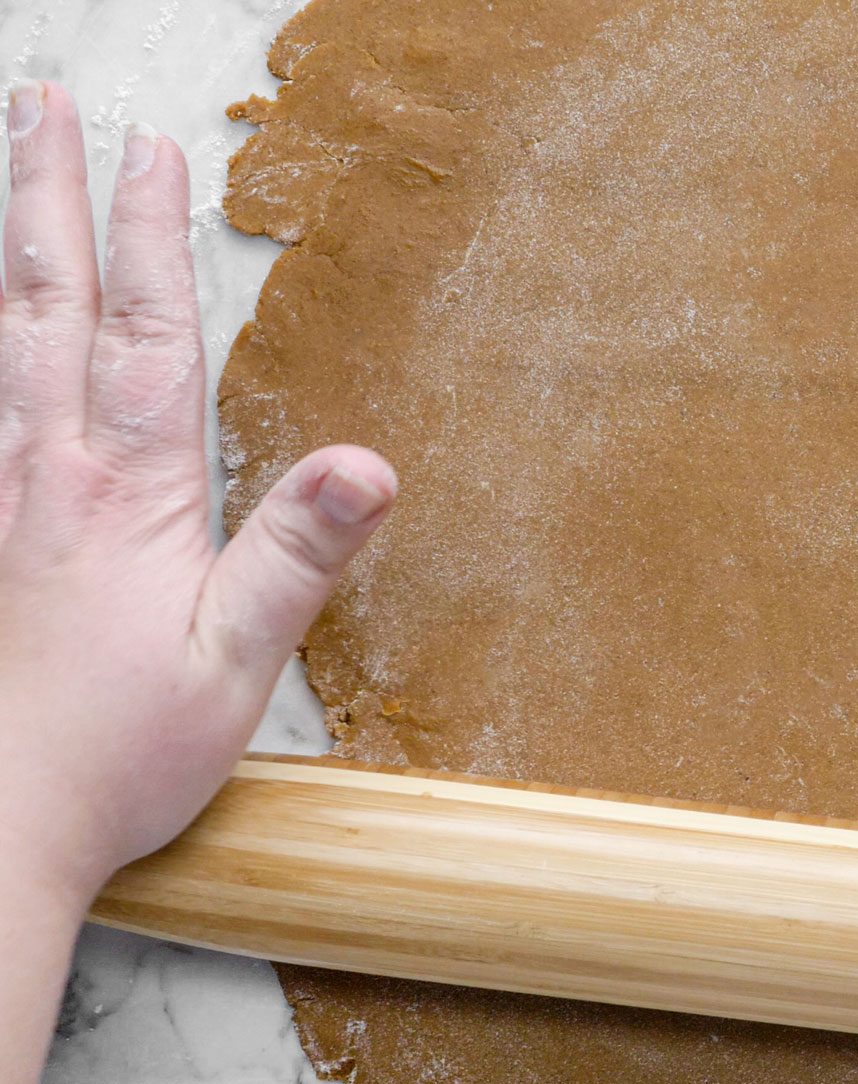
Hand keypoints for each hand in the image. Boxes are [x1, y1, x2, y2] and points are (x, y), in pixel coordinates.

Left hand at [0, 81, 395, 908]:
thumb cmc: (118, 752)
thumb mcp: (236, 664)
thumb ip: (297, 557)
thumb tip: (369, 464)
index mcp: (125, 490)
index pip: (144, 334)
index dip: (149, 237)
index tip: (154, 152)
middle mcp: (45, 470)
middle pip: (44, 302)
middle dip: (48, 195)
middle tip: (45, 105)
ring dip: (7, 243)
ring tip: (11, 169)